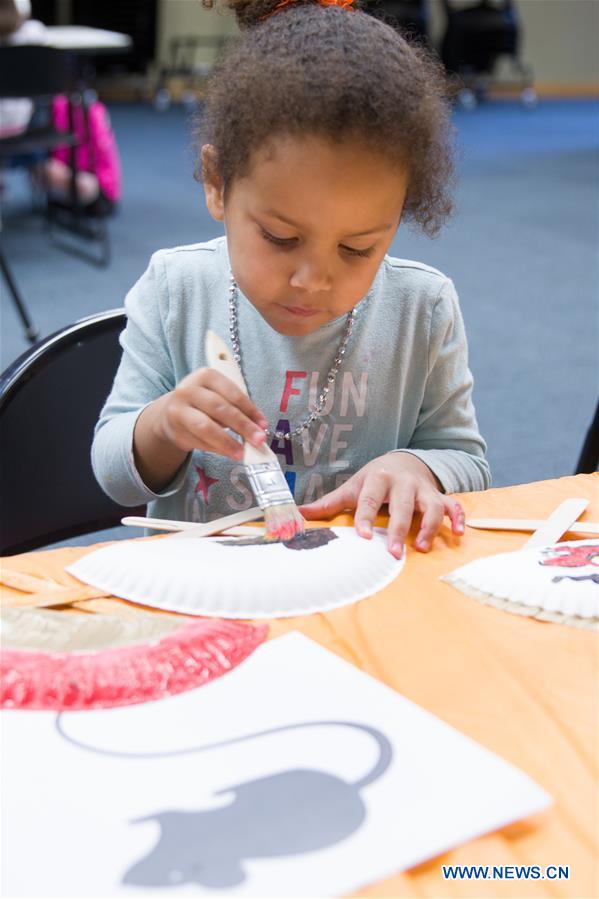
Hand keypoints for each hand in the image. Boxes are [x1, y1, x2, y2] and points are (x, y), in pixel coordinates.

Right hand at [159, 368, 268, 460]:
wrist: (173, 412)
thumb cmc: (204, 402)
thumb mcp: (219, 395)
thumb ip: (238, 407)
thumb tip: (258, 428)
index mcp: (205, 375)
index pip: (232, 392)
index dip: (250, 410)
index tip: (263, 424)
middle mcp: (189, 390)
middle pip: (220, 409)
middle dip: (242, 426)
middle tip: (258, 440)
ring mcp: (179, 410)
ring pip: (206, 427)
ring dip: (227, 442)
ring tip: (242, 452)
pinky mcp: (175, 430)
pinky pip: (200, 442)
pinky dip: (217, 449)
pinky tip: (229, 453)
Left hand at [300, 452, 464, 557]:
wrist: (402, 461)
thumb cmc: (373, 480)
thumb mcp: (353, 487)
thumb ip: (329, 503)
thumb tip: (298, 515)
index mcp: (377, 479)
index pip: (369, 499)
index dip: (365, 517)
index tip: (363, 536)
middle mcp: (402, 483)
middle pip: (401, 505)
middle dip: (398, 528)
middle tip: (393, 553)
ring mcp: (423, 490)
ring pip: (431, 505)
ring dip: (429, 526)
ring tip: (422, 547)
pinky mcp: (439, 496)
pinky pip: (453, 505)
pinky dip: (458, 517)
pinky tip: (459, 533)